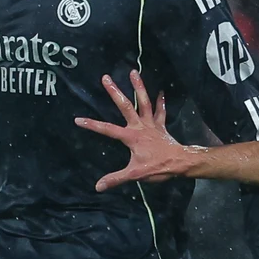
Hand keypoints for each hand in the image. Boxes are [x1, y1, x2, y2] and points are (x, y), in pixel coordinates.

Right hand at [76, 71, 194, 190]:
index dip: (92, 125)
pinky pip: (160, 112)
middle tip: (105, 77)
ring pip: (144, 102)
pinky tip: (161, 91)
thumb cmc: (158, 167)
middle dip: (115, 92)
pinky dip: (160, 102)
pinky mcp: (161, 126)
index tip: (78, 119)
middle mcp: (140, 126)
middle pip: (125, 106)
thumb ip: (116, 179)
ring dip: (139, 87)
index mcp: (131, 136)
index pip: (107, 130)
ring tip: (133, 72)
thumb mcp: (135, 174)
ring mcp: (151, 124)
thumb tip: (97, 187)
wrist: (180, 163)